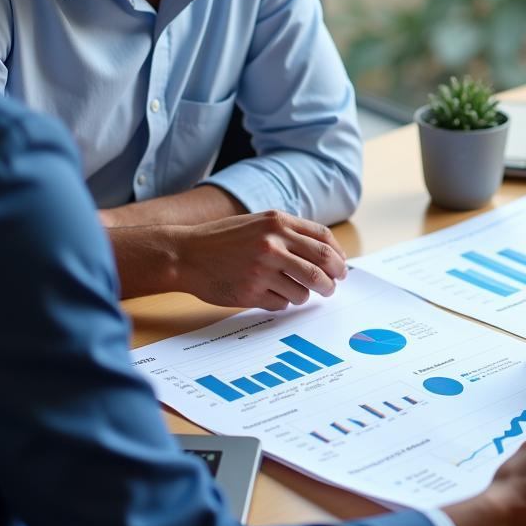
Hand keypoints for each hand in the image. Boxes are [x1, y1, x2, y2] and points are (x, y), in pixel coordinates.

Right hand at [173, 210, 347, 309]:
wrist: (185, 254)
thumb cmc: (224, 239)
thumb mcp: (259, 223)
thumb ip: (290, 233)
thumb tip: (327, 253)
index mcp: (278, 222)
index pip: (323, 239)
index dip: (338, 256)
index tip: (340, 267)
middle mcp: (273, 243)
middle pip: (321, 266)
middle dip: (333, 280)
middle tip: (332, 287)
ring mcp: (262, 269)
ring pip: (304, 290)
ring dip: (306, 295)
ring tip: (296, 292)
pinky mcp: (251, 292)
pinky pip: (282, 303)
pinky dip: (283, 302)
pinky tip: (270, 294)